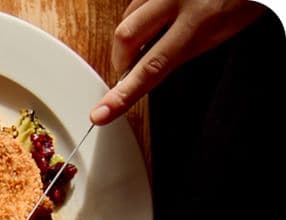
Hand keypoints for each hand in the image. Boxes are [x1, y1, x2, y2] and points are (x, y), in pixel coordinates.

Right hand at [89, 0, 263, 124]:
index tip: (100, 114)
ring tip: (154, 33)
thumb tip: (146, 68)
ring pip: (128, 16)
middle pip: (126, 37)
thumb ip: (180, 50)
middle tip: (134, 65)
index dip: (122, 95)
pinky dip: (142, 12)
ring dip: (133, 33)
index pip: (151, 68)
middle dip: (123, 57)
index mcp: (197, 22)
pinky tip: (159, 13)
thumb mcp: (215, 32)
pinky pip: (137, 0)